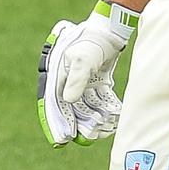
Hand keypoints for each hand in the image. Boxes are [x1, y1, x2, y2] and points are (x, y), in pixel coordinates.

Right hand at [36, 0, 138, 147]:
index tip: (62, 140)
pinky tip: (115, 116)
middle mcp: (68, 81)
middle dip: (80, 123)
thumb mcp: (82, 59)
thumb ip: (76, 79)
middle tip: (90, 137)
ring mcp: (83, 82)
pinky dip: (106, 107)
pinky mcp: (97, 81)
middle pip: (71, 108)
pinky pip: (100, 99)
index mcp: (57, 76)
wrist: (108, 29)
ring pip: (87, 106)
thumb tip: (68, 100)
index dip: (56, 123)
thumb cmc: (91, 41)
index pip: (54, 104)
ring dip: (96, 117)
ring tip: (106, 128)